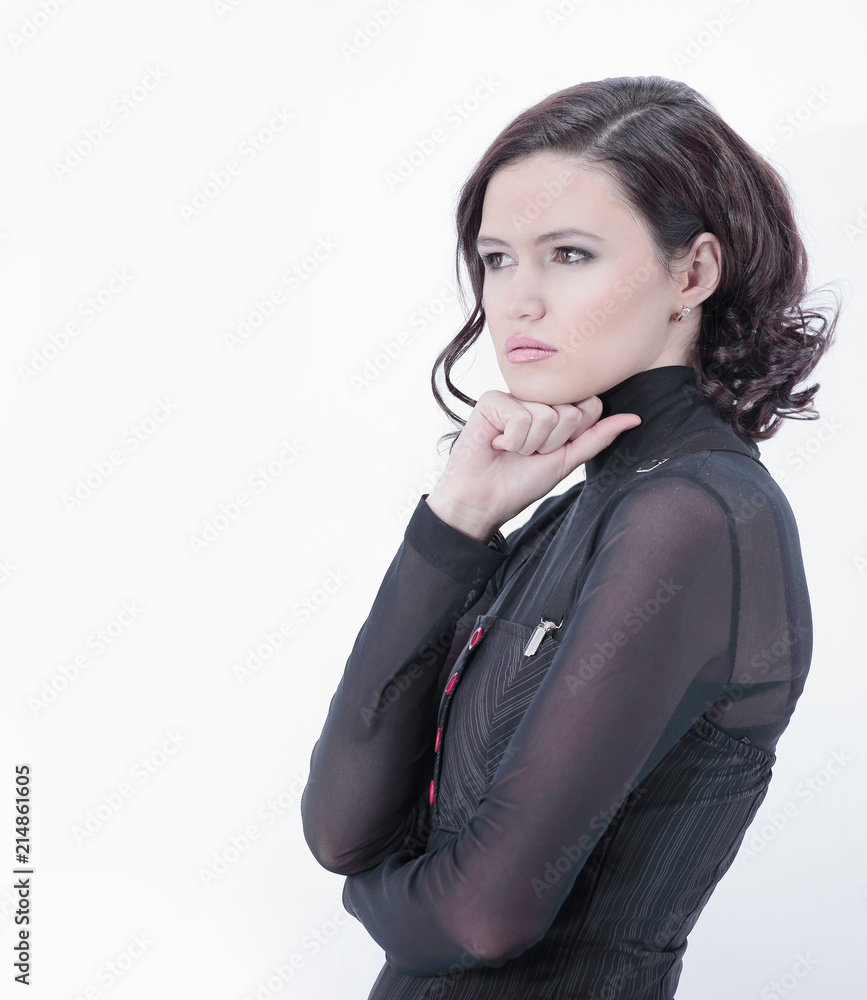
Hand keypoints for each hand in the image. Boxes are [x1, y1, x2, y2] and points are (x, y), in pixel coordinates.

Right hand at [426, 390, 640, 541]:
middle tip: (526, 452)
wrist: (483, 501)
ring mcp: (514, 396)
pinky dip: (511, 441)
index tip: (549, 450)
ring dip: (530, 445)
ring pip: (547, 416)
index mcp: (555, 409)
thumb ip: (598, 437)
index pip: (589, 407)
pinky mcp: (492, 400)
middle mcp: (536, 399)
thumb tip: (635, 418)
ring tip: (510, 450)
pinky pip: (522, 417)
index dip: (573, 437)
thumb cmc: (520, 482)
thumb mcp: (566, 460)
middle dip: (551, 443)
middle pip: (571, 412)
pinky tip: (496, 444)